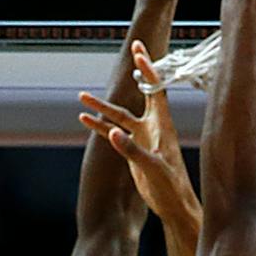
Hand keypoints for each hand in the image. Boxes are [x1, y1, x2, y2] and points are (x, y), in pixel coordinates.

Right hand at [78, 43, 197, 226]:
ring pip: (119, 116)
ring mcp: (143, 137)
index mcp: (163, 126)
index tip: (140, 51)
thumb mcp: (153, 169)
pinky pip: (113, 134)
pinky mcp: (134, 150)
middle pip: (141, 94)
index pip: (156, 91)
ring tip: (81, 97)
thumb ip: (133, 150)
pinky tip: (84, 120)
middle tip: (131, 49)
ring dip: (102, 107)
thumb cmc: (172, 187)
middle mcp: (153, 126)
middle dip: (136, 72)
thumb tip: (112, 133)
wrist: (174, 205)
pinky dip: (99, 127)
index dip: (149, 70)